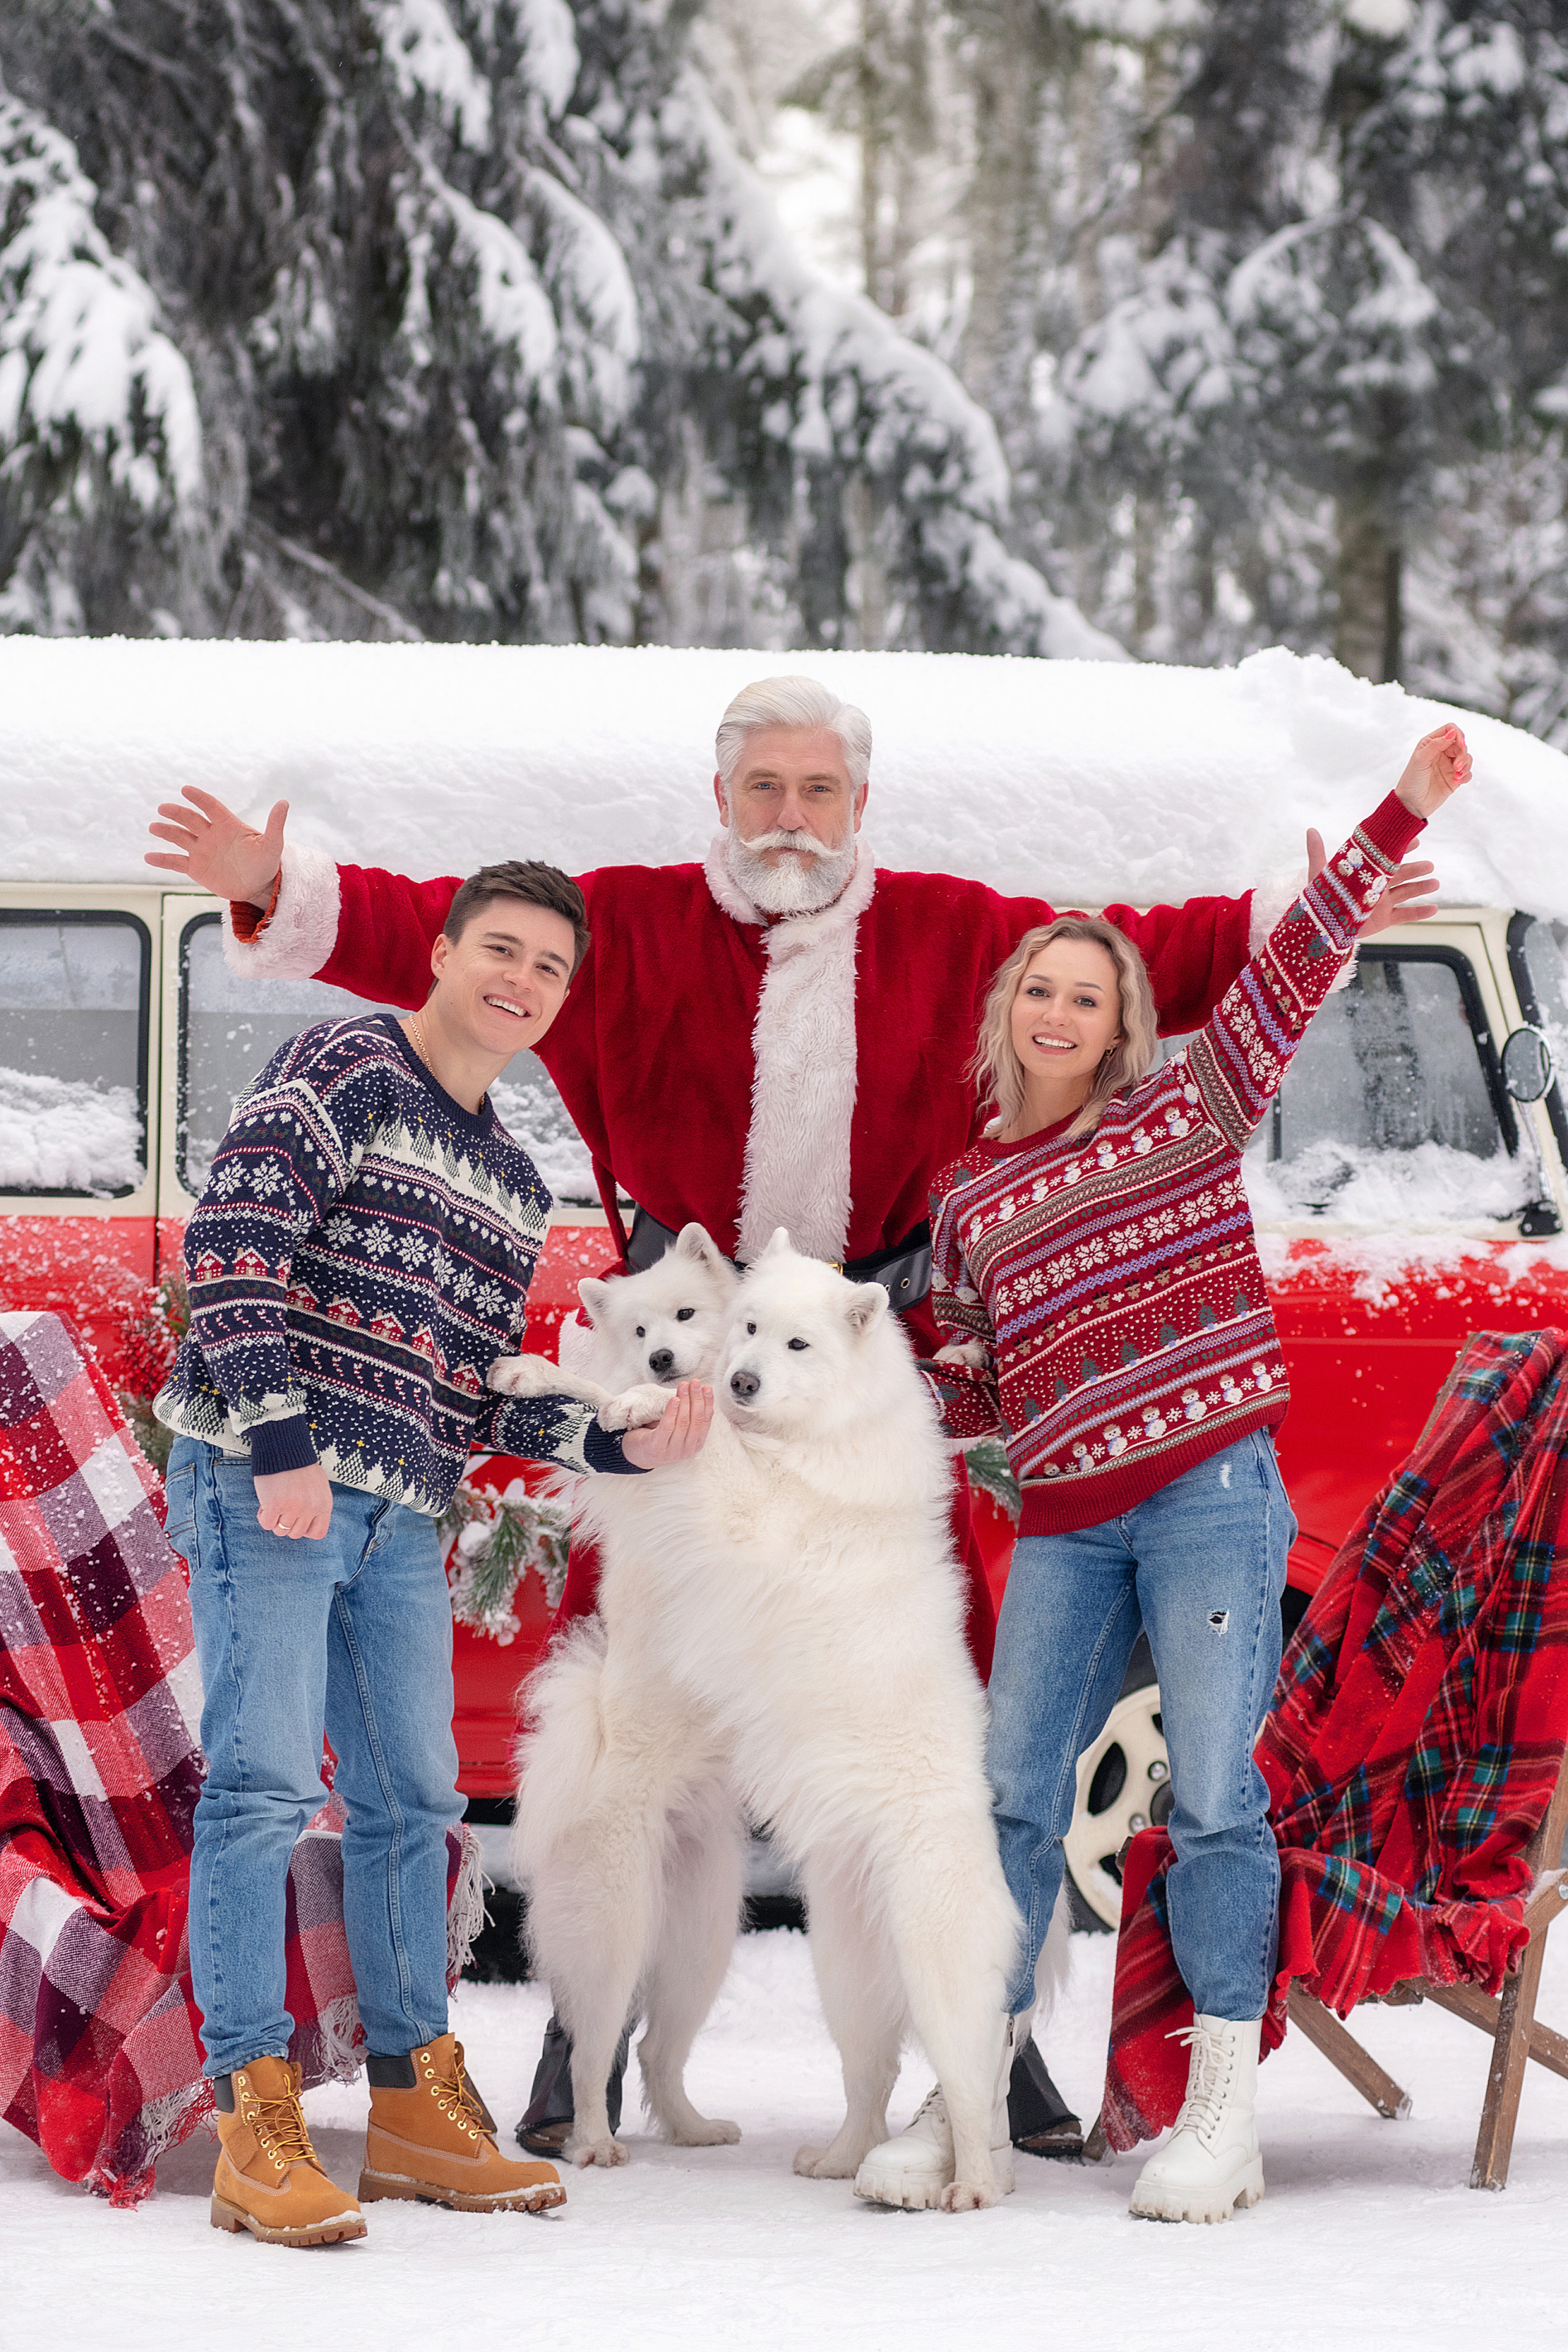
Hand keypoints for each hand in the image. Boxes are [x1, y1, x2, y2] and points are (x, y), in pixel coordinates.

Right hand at [146, 784, 287, 905]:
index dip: (199, 798)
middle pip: (191, 819)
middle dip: (177, 813)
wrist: (258, 886)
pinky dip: (162, 859)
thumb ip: (275, 824)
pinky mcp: (195, 868)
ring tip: (154, 826)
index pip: (211, 806)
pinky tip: (148, 857)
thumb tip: (284, 802)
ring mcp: (201, 850)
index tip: (186, 790)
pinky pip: (175, 862)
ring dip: (166, 831)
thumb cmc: (266, 863)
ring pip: (180, 837)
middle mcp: (211, 834)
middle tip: (163, 808)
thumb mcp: (273, 845)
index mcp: (228, 825)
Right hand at [254, 1464, 333, 1538]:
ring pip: (280, 1531)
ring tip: (273, 1502)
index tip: (297, 1519)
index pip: (318, 1533)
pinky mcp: (275, 1505)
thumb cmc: (299, 1467)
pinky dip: (263, 1516)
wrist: (284, 1448)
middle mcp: (311, 1508)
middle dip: (286, 1524)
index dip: (305, 1529)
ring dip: (274, 1519)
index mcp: (324, 1504)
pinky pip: (266, 1524)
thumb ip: (315, 1506)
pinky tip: (265, 1503)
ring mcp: (293, 1508)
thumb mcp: (318, 1487)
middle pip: (295, 1534)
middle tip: (282, 1508)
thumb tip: (304, 1525)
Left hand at [620, 1381, 713, 1466]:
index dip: (707, 1403)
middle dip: (697, 1399)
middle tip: (696, 1383)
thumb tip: (700, 1394)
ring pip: (683, 1422)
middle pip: (696, 1421)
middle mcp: (687, 1450)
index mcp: (696, 1444)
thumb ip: (690, 1417)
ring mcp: (672, 1451)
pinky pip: (667, 1427)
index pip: (705, 1421)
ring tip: (684, 1386)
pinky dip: (671, 1412)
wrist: (638, 1454)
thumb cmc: (660, 1436)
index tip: (707, 1387)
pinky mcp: (657, 1448)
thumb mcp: (679, 1429)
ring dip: (685, 1401)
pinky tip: (674, 1399)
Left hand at [1307, 828, 1441, 933]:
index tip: (1416, 839)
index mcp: (1366, 873)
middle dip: (1416, 869)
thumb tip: (1310, 829)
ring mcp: (1383, 903)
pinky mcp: (1384, 920)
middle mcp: (1377, 886)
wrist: (1323, 927)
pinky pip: (1405, 915)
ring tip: (1435, 883)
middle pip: (1401, 875)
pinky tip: (1434, 909)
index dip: (1401, 849)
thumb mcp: (1319, 874)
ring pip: (1407, 892)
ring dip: (1421, 887)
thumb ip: (1317, 852)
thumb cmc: (1321, 898)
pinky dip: (1420, 913)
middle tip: (1430, 865)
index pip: (1387, 858)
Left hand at [1394, 722, 1470, 818]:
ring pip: (1467, 757)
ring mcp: (1448, 765)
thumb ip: (1436, 745)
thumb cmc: (1412, 780)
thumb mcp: (1421, 759)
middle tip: (1457, 766)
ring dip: (1466, 764)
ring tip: (1457, 775)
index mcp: (1431, 744)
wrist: (1412, 804)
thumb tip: (1452, 733)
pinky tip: (1457, 781)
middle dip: (1462, 753)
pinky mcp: (1454, 778)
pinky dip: (1465, 775)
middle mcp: (1441, 752)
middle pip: (1461, 744)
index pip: (1450, 730)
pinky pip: (1467, 772)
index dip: (1458, 734)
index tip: (1461, 744)